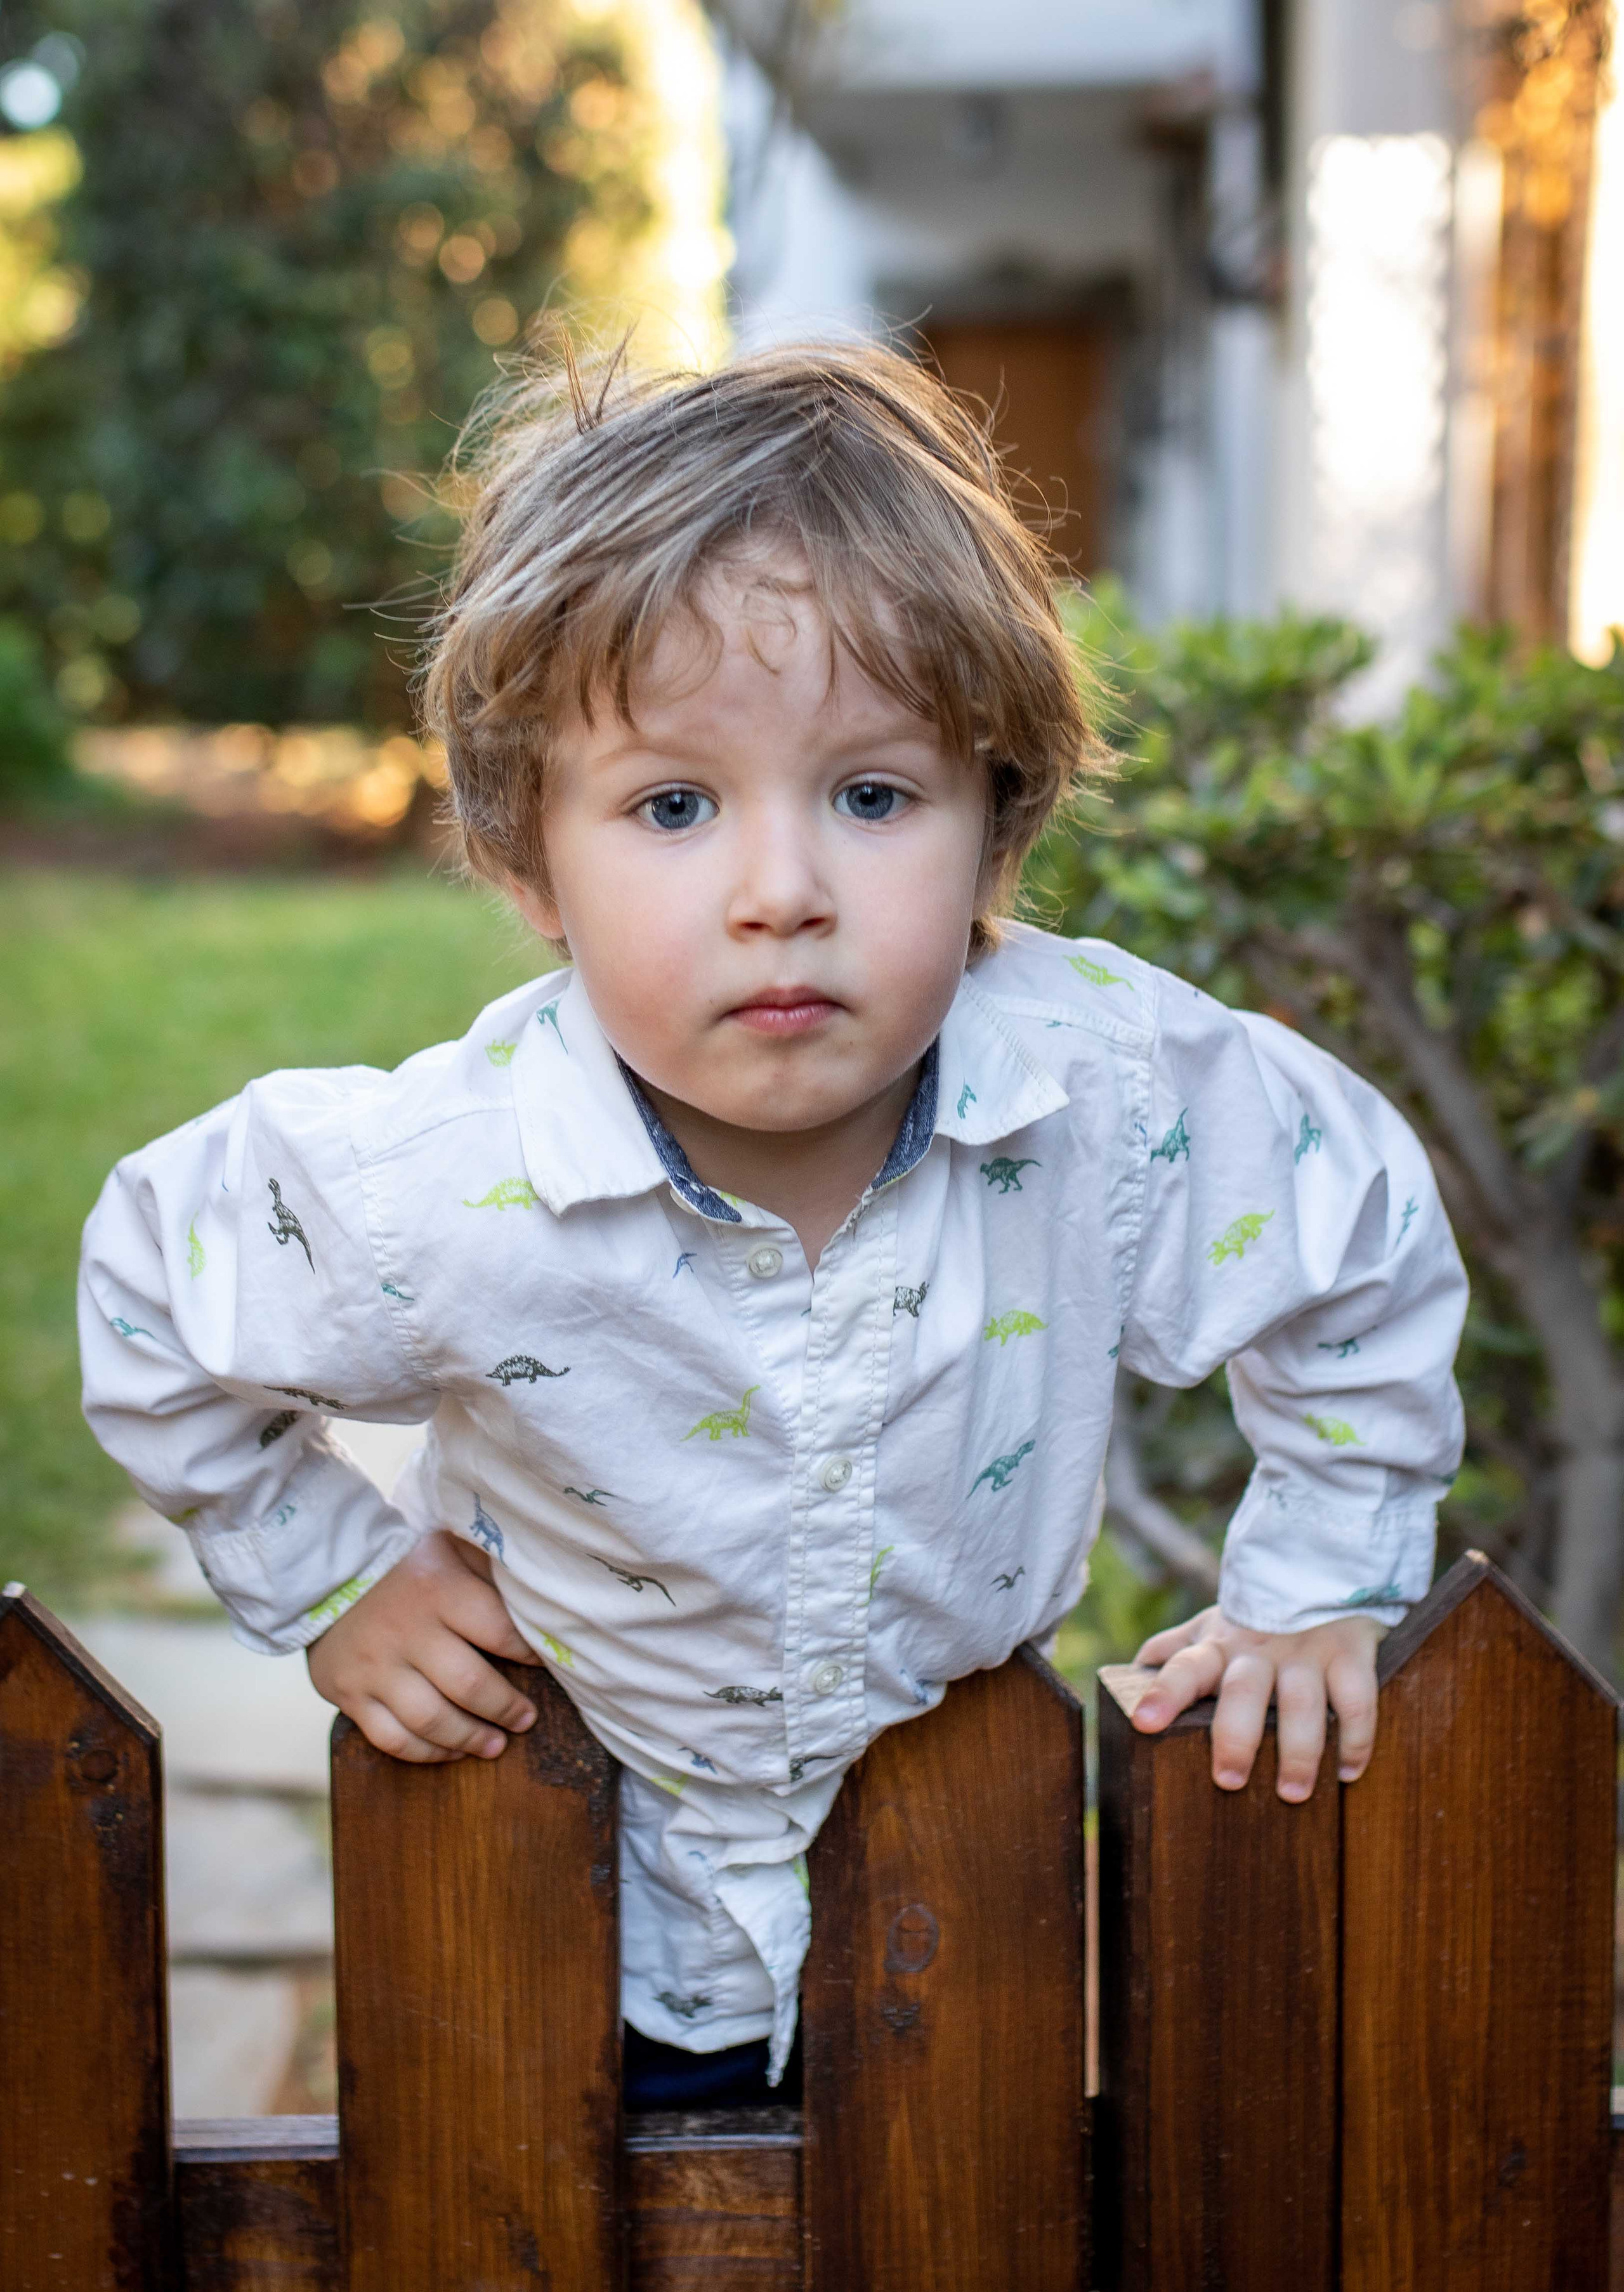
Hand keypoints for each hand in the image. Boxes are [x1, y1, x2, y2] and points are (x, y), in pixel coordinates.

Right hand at [306, 1529, 538, 1763]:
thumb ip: (488, 1570)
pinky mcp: (349, 1694)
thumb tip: (538, 1599)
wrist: (324, 1571)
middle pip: (469, 1686)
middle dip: (506, 1708)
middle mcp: (405, 1631)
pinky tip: (450, 1751)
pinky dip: (426, 1753)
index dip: (529, 1653)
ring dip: (471, 1739)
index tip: (545, 1665)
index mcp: (437, 1590)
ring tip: (496, 1745)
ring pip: (431, 1721)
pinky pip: (392, 1738)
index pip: (498, 1631)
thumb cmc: (405, 1561)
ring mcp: (374, 1668)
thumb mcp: (449, 1546)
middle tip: (526, 1719)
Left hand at [1128, 1605, 1382, 1800]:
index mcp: (1219, 1646)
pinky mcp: (1351, 1654)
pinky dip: (1355, 1738)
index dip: (1164, 1693)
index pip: (1185, 1667)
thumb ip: (1175, 1650)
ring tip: (1293, 1792)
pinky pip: (1357, 1699)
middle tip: (1228, 1781)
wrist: (1322, 1570)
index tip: (1144, 1722)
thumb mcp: (1212, 1629)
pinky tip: (1348, 1771)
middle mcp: (1260, 1649)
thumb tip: (1128, 1673)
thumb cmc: (1256, 1618)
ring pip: (1302, 1701)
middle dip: (1235, 1737)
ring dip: (1299, 1750)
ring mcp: (1308, 1651)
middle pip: (1243, 1692)